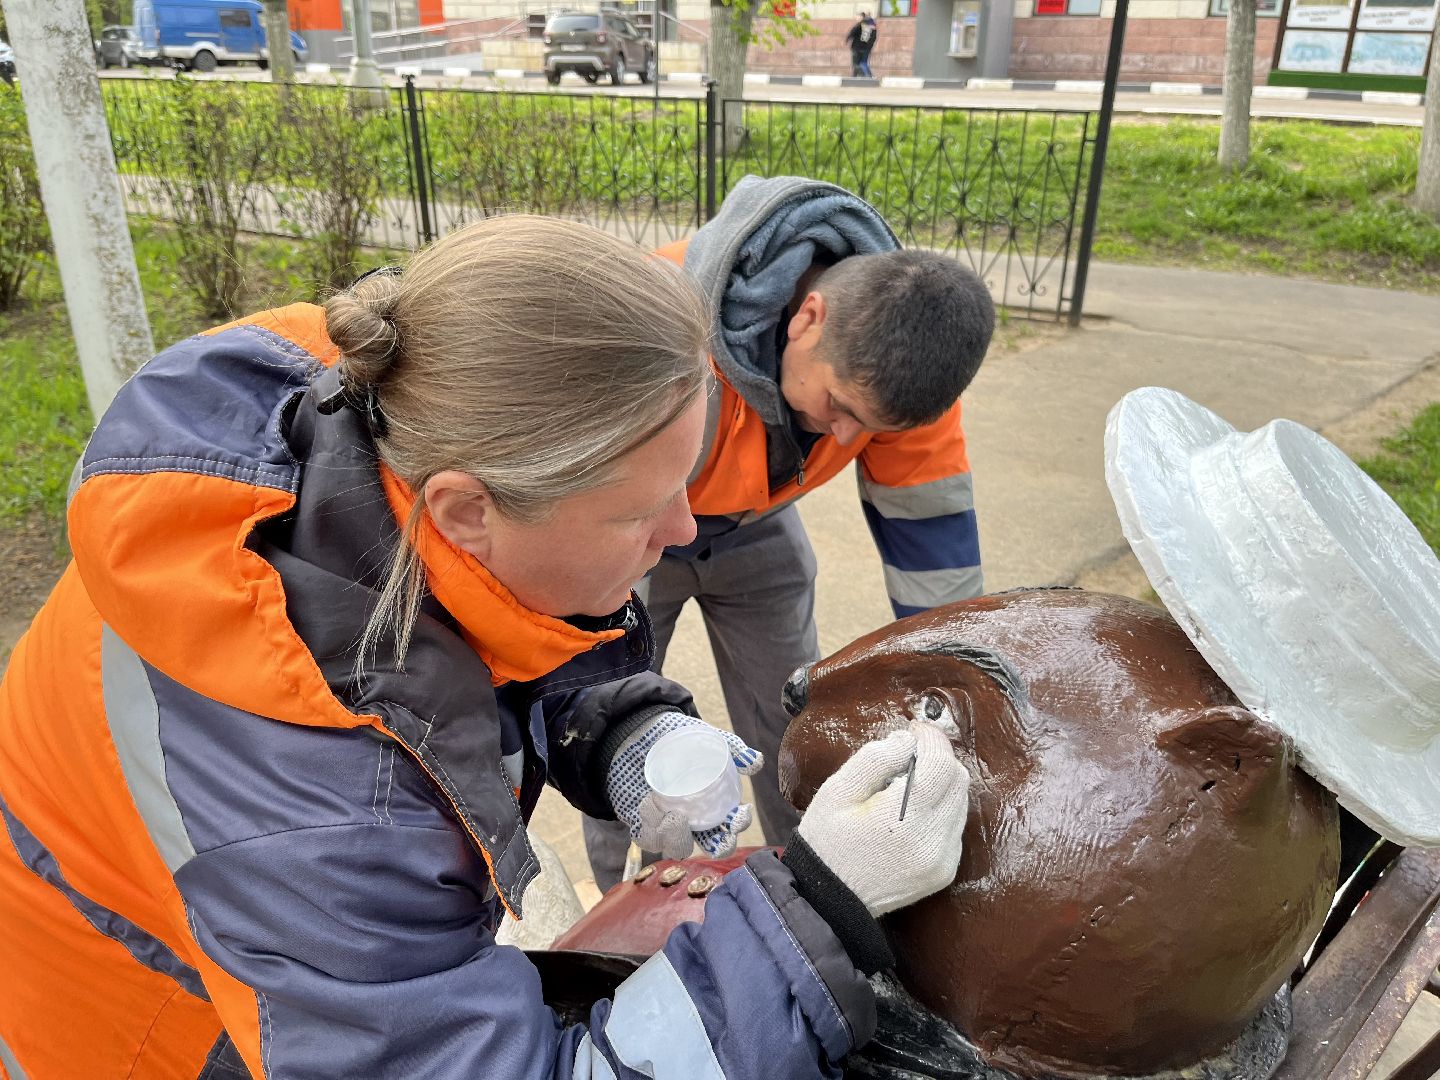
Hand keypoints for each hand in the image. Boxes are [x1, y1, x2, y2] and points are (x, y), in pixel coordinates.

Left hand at [605, 711, 762, 859]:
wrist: (638, 734)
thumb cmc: (676, 738)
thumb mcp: (703, 738)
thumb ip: (730, 747)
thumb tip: (756, 761)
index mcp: (714, 804)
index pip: (733, 823)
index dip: (739, 824)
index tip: (738, 816)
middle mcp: (694, 821)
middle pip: (712, 846)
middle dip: (719, 846)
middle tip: (716, 837)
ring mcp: (668, 827)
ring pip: (678, 848)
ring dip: (677, 836)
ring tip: (670, 814)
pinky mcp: (643, 826)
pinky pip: (648, 838)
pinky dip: (650, 826)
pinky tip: (648, 802)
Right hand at [795, 721, 968, 915]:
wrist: (829, 901)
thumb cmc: (826, 841)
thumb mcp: (837, 792)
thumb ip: (874, 760)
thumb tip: (907, 741)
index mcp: (903, 820)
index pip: (941, 766)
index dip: (933, 740)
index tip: (915, 730)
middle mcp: (932, 842)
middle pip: (958, 781)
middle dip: (938, 759)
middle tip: (910, 755)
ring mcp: (942, 860)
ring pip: (961, 802)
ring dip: (942, 783)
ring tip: (908, 784)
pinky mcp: (945, 871)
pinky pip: (955, 826)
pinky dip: (941, 809)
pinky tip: (912, 812)